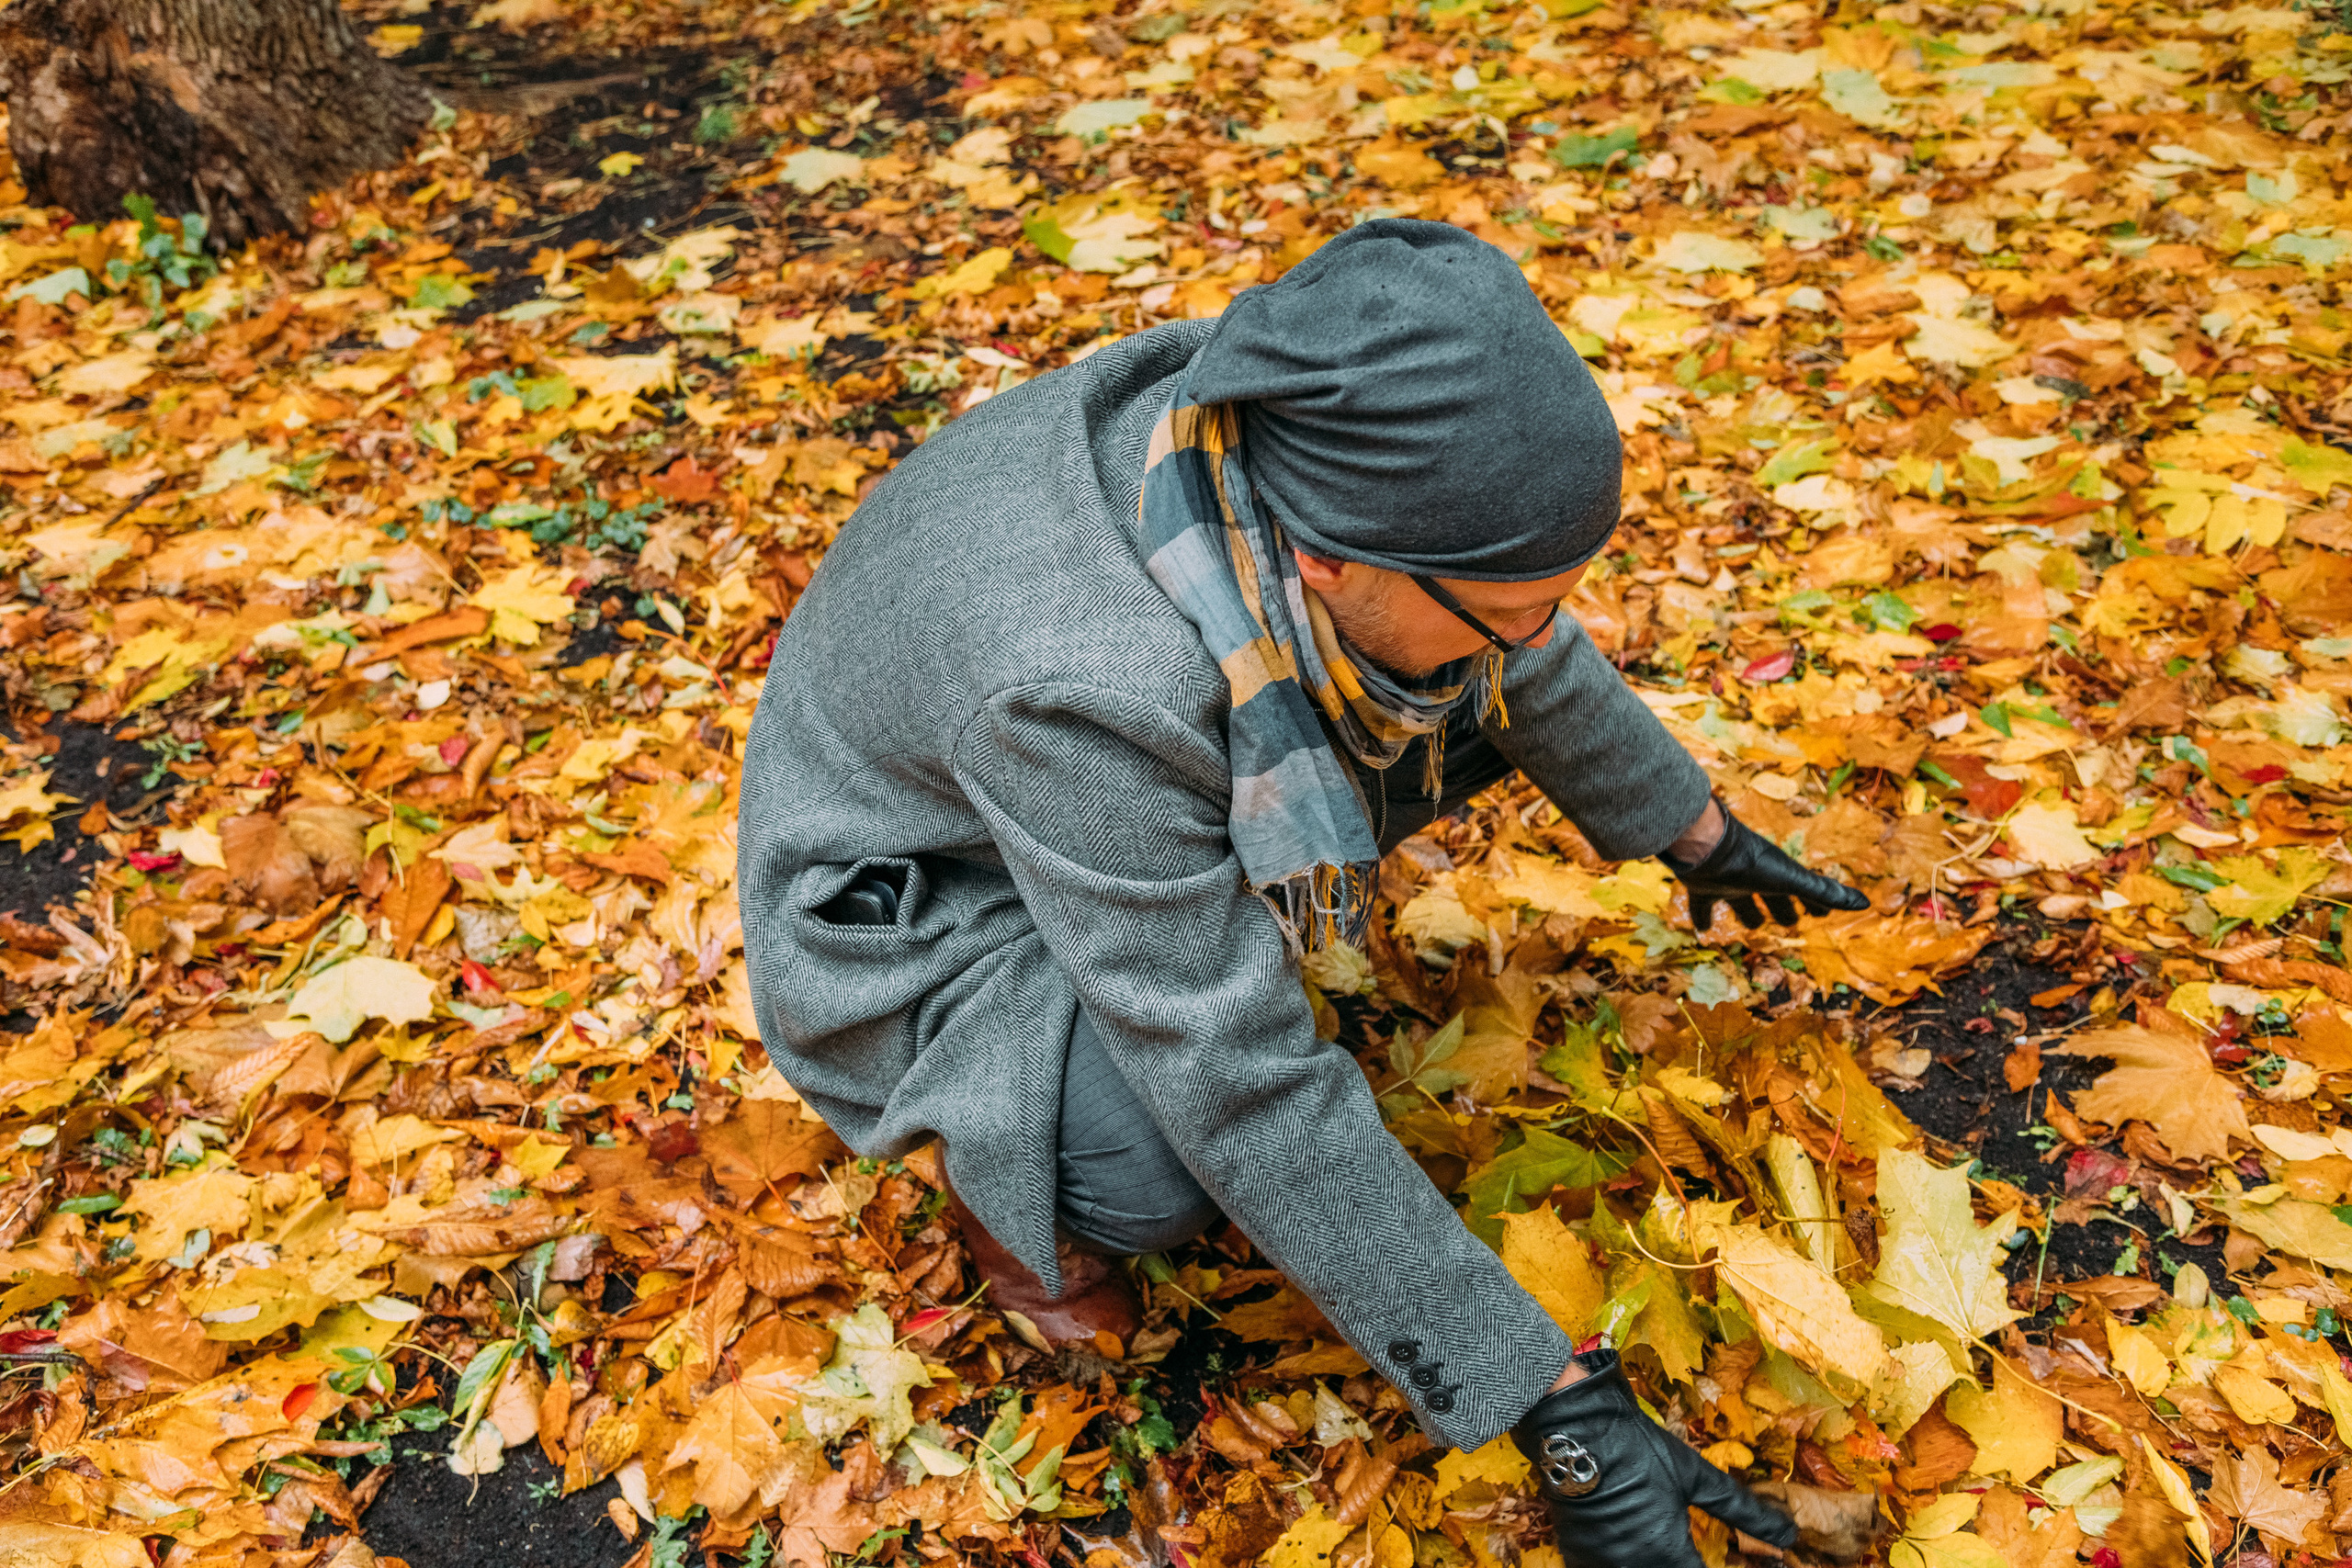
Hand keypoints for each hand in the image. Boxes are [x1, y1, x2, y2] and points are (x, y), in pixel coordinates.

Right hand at [1512, 1348, 1795, 1567]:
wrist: (1574, 1426)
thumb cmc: (1639, 1449)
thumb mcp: (1695, 1476)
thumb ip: (1743, 1510)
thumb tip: (1789, 1535)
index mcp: (1666, 1552)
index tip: (1723, 1567)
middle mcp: (1631, 1567)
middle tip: (1682, 1556)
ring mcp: (1597, 1564)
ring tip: (1658, 1554)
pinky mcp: (1574, 1554)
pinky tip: (1629, 1557)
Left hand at [1664, 801, 1868, 930]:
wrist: (1706, 846)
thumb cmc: (1751, 862)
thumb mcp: (1792, 880)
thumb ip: (1824, 892)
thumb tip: (1865, 903)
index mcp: (1777, 875)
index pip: (1802, 891)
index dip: (1813, 903)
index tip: (1821, 914)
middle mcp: (1753, 878)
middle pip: (1772, 897)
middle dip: (1781, 908)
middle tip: (1789, 922)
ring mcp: (1727, 882)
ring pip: (1741, 902)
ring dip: (1747, 913)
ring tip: (1752, 924)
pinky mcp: (1702, 888)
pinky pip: (1702, 906)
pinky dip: (1702, 918)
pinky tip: (1702, 930)